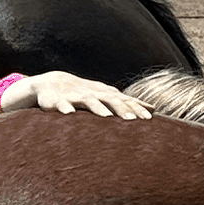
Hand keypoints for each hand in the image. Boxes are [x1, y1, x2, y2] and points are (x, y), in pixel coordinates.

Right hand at [17, 70, 153, 119]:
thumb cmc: (84, 94)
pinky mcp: (57, 101)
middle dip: (122, 109)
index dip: (136, 108)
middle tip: (133, 120)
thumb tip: (153, 109)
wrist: (50, 84)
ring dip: (98, 108)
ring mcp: (75, 96)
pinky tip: (69, 114)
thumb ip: (128, 103)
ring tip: (107, 117)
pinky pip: (61, 105)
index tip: (150, 118)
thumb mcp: (106, 97)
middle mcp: (93, 94)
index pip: (124, 100)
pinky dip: (65, 108)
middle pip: (110, 100)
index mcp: (105, 94)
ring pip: (88, 101)